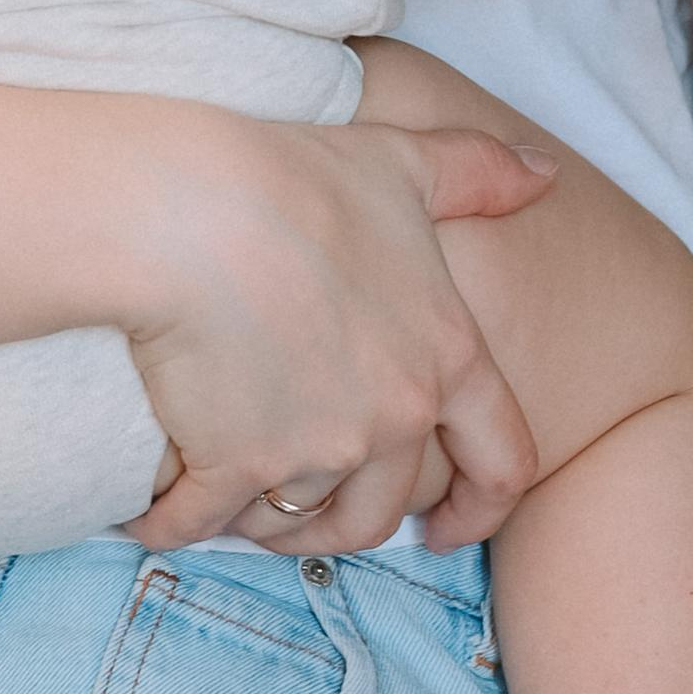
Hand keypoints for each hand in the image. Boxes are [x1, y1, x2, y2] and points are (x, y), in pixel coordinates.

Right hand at [123, 115, 552, 555]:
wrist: (194, 210)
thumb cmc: (297, 179)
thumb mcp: (405, 162)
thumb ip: (479, 172)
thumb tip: (545, 172)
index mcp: (446, 358)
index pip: (503, 463)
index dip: (481, 509)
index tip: (445, 531)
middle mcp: (393, 420)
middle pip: (377, 514)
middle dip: (339, 528)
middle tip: (303, 520)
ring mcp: (316, 452)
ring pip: (290, 520)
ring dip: (260, 521)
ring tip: (226, 499)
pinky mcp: (235, 467)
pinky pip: (202, 521)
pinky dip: (173, 524)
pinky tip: (147, 515)